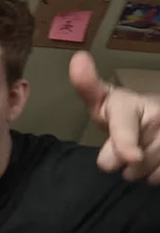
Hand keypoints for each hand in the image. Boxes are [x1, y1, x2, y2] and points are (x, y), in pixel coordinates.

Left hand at [70, 51, 159, 183]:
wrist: (156, 119)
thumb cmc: (122, 112)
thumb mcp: (102, 101)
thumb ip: (88, 87)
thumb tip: (79, 57)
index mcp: (131, 103)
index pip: (126, 124)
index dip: (126, 141)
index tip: (131, 156)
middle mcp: (158, 114)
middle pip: (131, 160)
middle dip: (122, 160)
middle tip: (124, 146)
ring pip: (147, 171)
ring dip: (139, 170)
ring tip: (140, 151)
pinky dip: (155, 175)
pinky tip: (154, 162)